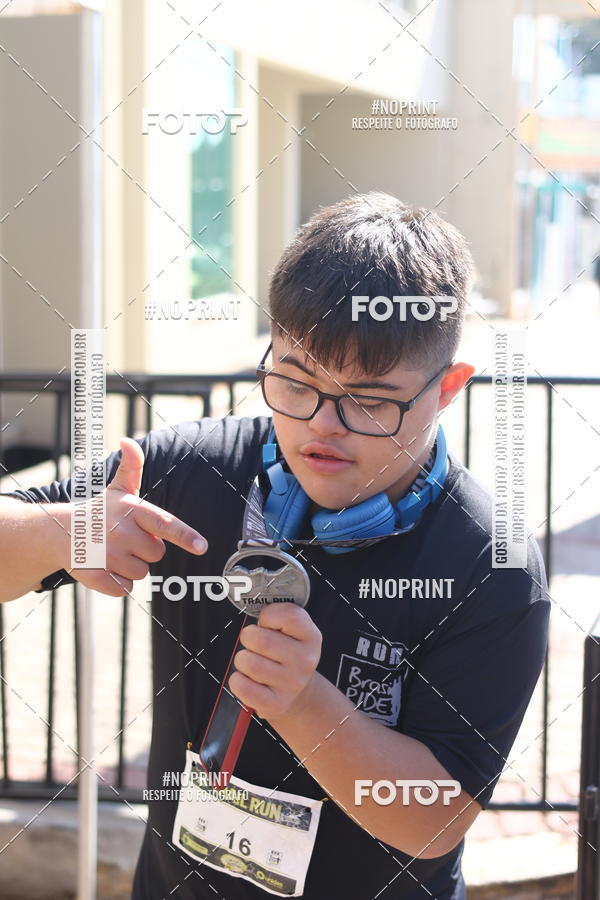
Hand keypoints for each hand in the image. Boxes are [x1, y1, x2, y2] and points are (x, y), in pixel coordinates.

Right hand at [70, 437, 207, 595]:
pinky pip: (124, 588)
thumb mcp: (117, 488)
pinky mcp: (96, 576)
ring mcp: (107, 555)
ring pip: (140, 572)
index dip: (185, 535)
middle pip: (156, 553)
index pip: (165, 523)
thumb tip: (128, 441)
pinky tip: (104, 567)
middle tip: (125, 538)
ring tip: (112, 551)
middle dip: (145, 549)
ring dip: (130, 566)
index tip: (202, 547)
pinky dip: (117, 582)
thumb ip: (132, 467)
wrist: (60, 532)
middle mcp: (120, 532)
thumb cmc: (100, 511)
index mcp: (131, 510)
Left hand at [228, 603, 321, 720]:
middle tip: (254, 644)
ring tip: (252, 661)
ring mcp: (291, 683)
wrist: (298, 693)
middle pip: (261, 640)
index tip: (267, 623)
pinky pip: (243, 686)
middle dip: (249, 638)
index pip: (288, 615)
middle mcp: (305, 660)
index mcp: (310, 636)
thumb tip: (250, 603)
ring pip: (249, 663)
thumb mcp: (292, 632)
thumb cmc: (286, 654)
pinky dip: (237, 681)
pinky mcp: (276, 703)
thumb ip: (278, 616)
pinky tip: (247, 679)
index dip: (269, 616)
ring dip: (242, 660)